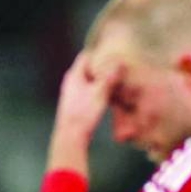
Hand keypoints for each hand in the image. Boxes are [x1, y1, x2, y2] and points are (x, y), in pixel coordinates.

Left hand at [47, 51, 119, 171]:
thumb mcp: (100, 93)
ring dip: (99, 82)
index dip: (98, 54)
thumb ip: (109, 78)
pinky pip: (87, 93)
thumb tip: (120, 63)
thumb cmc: (83, 114)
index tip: (110, 55)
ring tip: (113, 83)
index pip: (85, 56)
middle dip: (100, 68)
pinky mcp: (74, 106)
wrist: (70, 137)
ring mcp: (71, 95)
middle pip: (87, 69)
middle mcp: (70, 83)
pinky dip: (96, 92)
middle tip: (115, 68)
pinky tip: (105, 99)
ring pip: (87, 82)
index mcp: (74, 75)